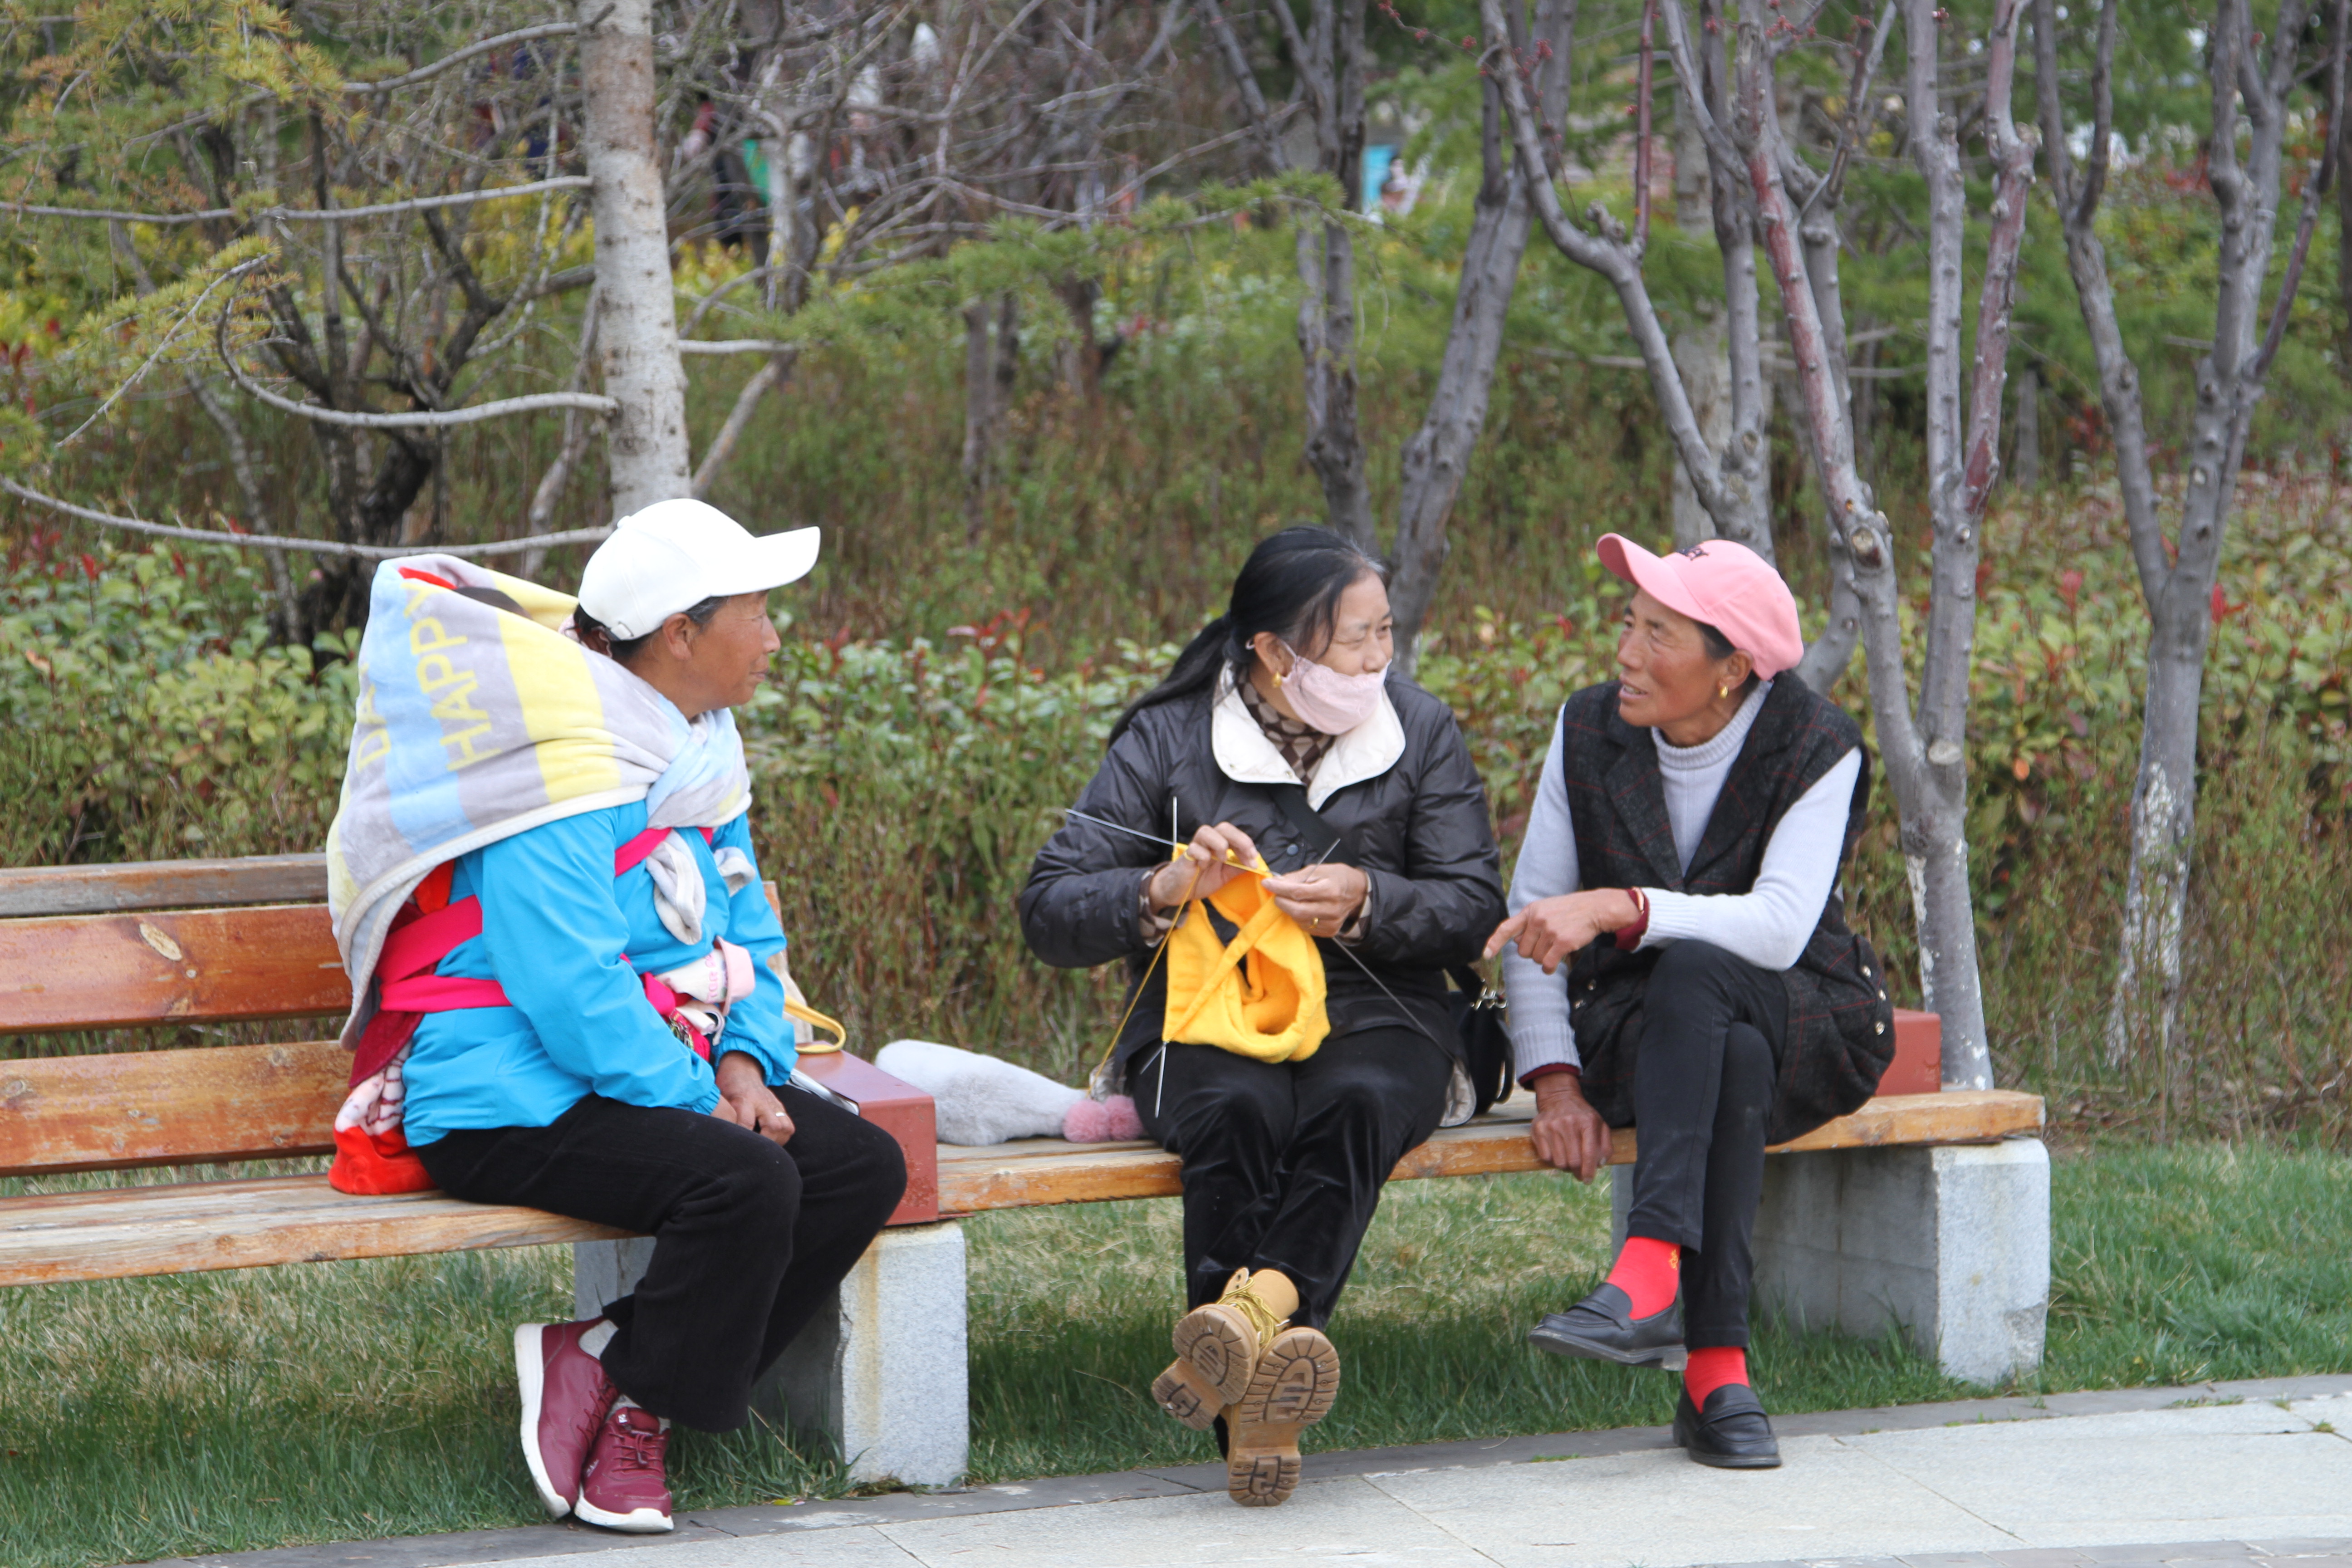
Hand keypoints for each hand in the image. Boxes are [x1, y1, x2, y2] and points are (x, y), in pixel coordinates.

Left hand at [713, 1050, 793, 1145]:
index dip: (743, 1136)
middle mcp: (763, 1102)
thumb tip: (715, 1134)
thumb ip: (721, 1114)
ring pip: (786, 1127)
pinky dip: (782, 1136)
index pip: (746, 1122)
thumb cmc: (729, 1086)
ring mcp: (774, 1105)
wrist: (743, 1070)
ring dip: (778, 1140)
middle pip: (774, 1126)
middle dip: (766, 1142)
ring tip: (766, 1148)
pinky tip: (772, 1141)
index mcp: (744, 1099)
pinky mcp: (780, 1108)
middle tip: (755, 1151)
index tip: (738, 1147)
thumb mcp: (720, 1097)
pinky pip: (789, 1125)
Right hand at [1146, 821, 1261, 909]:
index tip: (1254, 858)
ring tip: (1224, 859)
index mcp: (1218, 844)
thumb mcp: (1224, 875)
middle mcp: (1208, 842)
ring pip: (1206, 831)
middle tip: (1249, 855)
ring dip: (1219, 844)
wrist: (1179, 891)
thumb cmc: (1200, 880)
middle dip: (1240, 839)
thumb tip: (1255, 865)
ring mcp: (1195, 847)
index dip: (1246, 844)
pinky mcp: (1185, 857)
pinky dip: (1203, 856)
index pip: (1234, 835)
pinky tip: (1204, 867)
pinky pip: (1194, 849)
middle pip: (1223, 827)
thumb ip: (1237, 868)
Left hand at [1262, 862, 1368, 936]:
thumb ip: (1297, 877)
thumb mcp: (1319, 869)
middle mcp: (1332, 908)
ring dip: (1290, 910)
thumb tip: (1276, 881)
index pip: (1298, 892)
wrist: (1358, 892)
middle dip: (1281, 901)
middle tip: (1277, 894)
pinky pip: (1306, 927)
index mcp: (1330, 889)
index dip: (1280, 888)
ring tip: (1292, 900)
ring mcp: (1331, 922)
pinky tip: (1303, 909)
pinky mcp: (1330, 931)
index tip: (1267, 883)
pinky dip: (1299, 918)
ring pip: (1300, 920)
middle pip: (1297, 910)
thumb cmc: (1337, 877)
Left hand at [1483, 889, 1641, 973]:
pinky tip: (1554, 964)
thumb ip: (1528, 923)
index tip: (1486, 955)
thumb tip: (1515, 942)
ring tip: (1556, 946)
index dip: (1494, 942)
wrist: (1594, 908)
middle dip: (1533, 952)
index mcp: (1530, 911)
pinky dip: (1549, 968)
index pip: (1507, 928)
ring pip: (1536, 959)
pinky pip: (1547, 965)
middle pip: (1522, 951)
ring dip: (1544, 958)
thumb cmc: (1568, 910)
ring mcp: (1550, 931)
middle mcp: (1537, 920)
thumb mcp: (1545, 909)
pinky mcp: (1562, 942)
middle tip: (1547, 943)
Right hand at [1529, 1072, 1609, 1181]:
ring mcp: (1551, 1126)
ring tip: (1568, 1159)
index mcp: (1588, 1122)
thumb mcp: (1600, 1125)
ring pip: (1559, 1162)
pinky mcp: (1538, 1129)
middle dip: (1577, 1172)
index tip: (1588, 1180)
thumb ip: (1606, 1145)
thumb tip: (1600, 1164)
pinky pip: (1545, 1157)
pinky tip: (1557, 1152)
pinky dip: (1553, 1160)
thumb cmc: (1582, 1116)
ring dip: (1565, 1166)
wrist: (1559, 1097)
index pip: (1588, 1153)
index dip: (1589, 1171)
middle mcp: (1569, 1123)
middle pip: (1573, 1161)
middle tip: (1578, 1172)